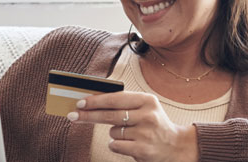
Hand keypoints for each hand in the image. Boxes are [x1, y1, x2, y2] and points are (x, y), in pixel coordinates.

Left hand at [66, 91, 198, 161]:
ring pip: (112, 132)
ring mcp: (145, 133)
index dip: (95, 101)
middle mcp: (148, 115)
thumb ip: (122, 103)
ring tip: (130, 134)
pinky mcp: (142, 149)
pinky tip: (130, 144)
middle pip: (109, 115)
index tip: (80, 102)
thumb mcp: (144, 108)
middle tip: (73, 116)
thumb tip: (90, 102)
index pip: (115, 98)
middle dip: (88, 116)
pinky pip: (115, 145)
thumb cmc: (153, 124)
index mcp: (147, 100)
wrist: (175, 146)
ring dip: (115, 133)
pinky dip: (117, 145)